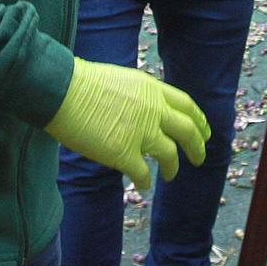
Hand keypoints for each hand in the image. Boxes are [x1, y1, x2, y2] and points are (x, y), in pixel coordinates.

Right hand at [43, 58, 208, 191]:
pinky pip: (143, 174)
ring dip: (173, 167)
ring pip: (170, 155)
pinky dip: (145, 182)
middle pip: (187, 131)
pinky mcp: (124, 153)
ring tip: (170, 175)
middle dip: (197, 146)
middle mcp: (152, 110)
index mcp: (151, 89)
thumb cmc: (81, 82)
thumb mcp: (122, 79)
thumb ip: (139, 96)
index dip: (198, 120)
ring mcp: (140, 132)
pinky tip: (143, 186)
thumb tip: (143, 111)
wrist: (61, 90)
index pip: (186, 105)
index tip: (204, 131)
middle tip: (199, 157)